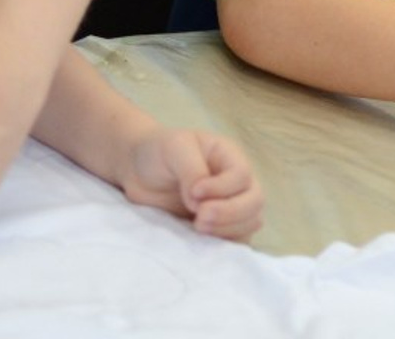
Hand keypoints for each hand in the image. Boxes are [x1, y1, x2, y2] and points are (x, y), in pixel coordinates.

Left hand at [120, 129, 263, 242]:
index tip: (194, 192)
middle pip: (255, 200)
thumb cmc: (160, 153)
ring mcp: (231, 206)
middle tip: (199, 219)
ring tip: (197, 228)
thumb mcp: (174, 148)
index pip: (241, 175)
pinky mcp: (220, 228)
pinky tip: (202, 242)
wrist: (139, 172)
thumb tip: (201, 201)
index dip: (222, 188)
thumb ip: (191, 169)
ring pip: (250, 222)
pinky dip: (224, 246)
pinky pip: (237, 241)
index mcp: (228, 156)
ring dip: (227, 229)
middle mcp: (236, 182)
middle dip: (230, 213)